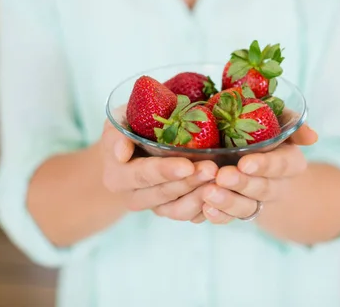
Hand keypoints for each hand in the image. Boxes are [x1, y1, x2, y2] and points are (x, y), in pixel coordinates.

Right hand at [100, 120, 217, 222]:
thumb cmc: (128, 128)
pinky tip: (222, 194)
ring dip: (200, 197)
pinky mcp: (170, 211)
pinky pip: (189, 215)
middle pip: (164, 193)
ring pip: (178, 210)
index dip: (165, 171)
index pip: (143, 175)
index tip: (187, 165)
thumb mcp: (118, 123)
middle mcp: (134, 197)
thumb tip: (121, 151)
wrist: (130, 152)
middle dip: (190, 182)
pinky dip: (206, 207)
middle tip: (213, 169)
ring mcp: (153, 207)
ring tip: (221, 181)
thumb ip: (117, 134)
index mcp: (117, 176)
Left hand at [201, 125, 317, 223]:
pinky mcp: (237, 211)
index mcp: (290, 161)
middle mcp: (275, 185)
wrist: (255, 156)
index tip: (245, 163)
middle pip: (262, 188)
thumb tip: (312, 137)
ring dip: (227, 201)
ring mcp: (256, 201)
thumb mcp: (281, 122)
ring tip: (208, 193)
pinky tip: (206, 209)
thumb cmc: (266, 131)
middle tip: (222, 176)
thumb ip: (292, 123)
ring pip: (246, 207)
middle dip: (242, 184)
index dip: (264, 165)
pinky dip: (218, 216)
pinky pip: (229, 218)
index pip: (281, 165)